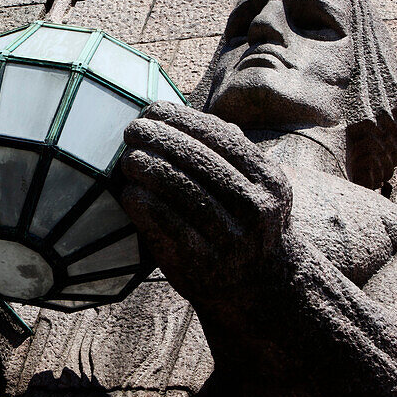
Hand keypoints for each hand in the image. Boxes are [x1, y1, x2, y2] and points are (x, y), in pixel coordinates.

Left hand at [118, 101, 291, 301]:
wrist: (262, 286)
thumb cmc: (242, 221)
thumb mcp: (253, 187)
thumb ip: (224, 152)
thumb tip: (176, 114)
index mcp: (268, 181)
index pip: (222, 138)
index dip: (183, 120)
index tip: (153, 110)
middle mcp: (255, 208)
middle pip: (199, 161)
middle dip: (161, 140)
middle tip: (132, 130)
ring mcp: (231, 239)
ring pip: (182, 191)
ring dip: (149, 169)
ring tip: (128, 159)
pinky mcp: (204, 263)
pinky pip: (167, 226)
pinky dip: (145, 205)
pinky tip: (130, 193)